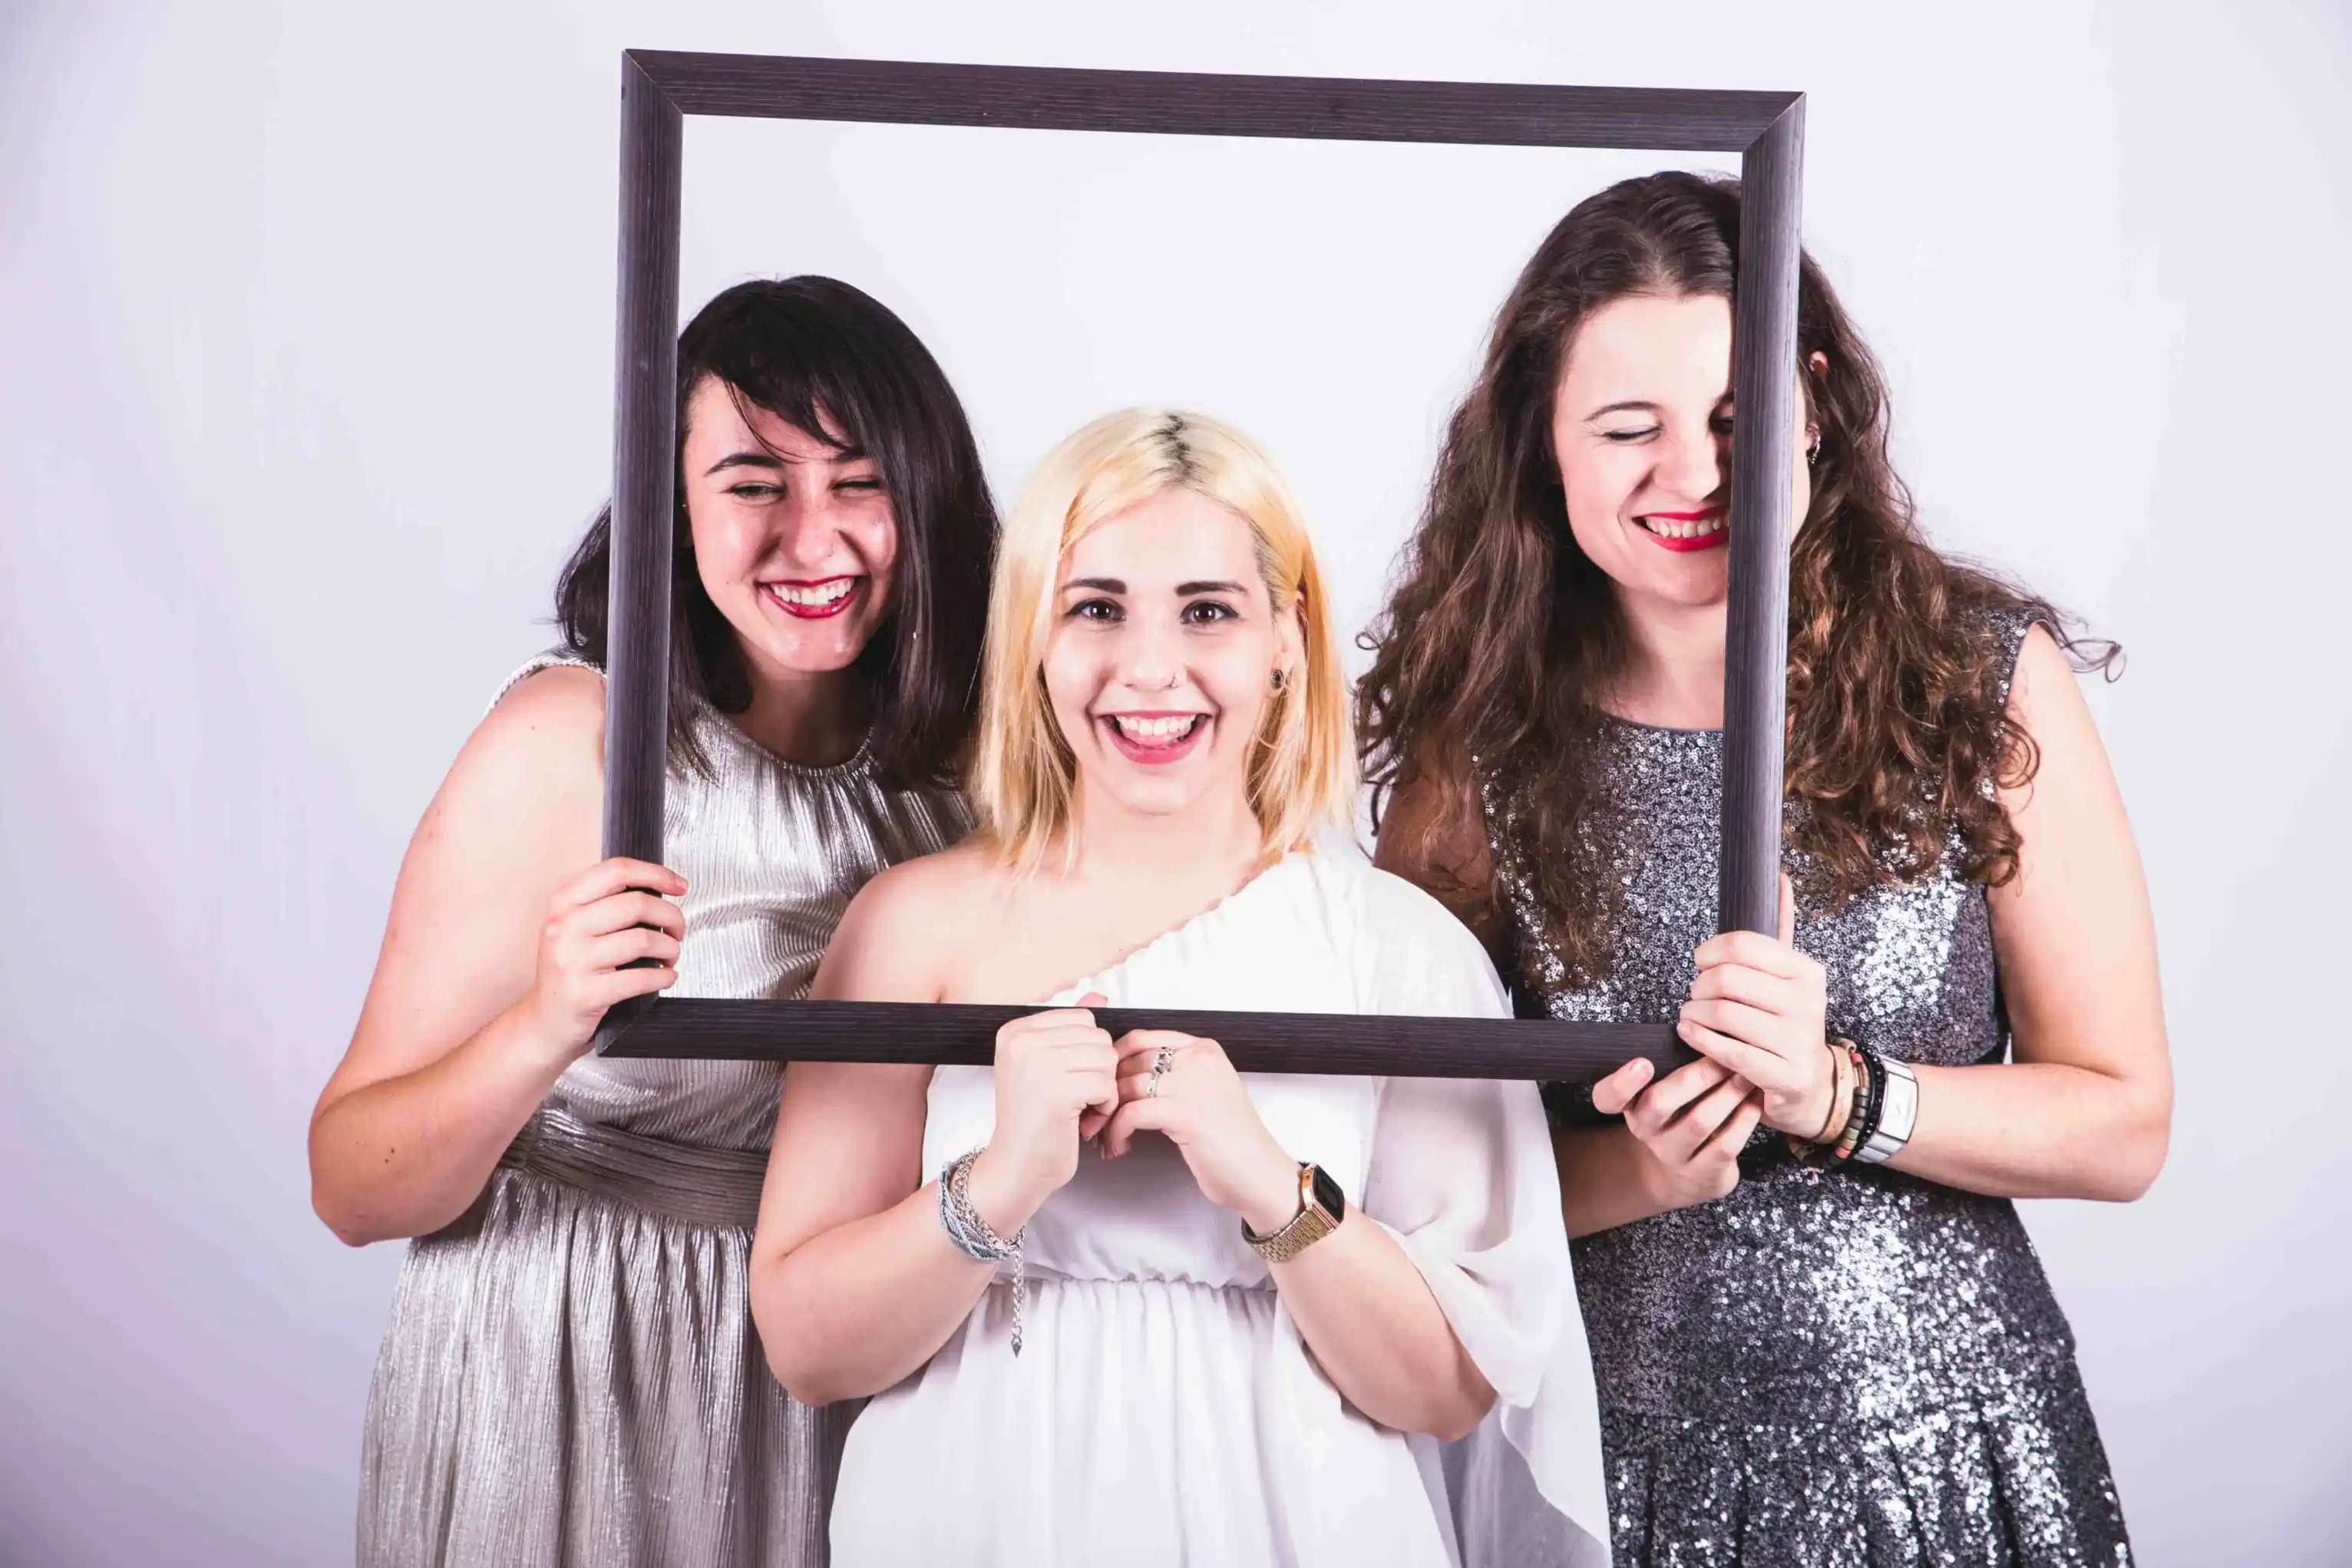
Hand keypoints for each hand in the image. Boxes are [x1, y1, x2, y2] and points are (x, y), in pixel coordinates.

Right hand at [519, 857, 685, 1063]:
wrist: (543, 1022)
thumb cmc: (568, 972)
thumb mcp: (574, 928)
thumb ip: (606, 904)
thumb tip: (660, 888)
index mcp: (562, 903)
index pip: (616, 870)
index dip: (656, 874)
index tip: (679, 885)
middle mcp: (563, 927)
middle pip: (637, 903)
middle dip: (672, 916)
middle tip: (678, 929)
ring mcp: (572, 960)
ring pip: (644, 939)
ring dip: (670, 948)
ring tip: (670, 956)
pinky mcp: (585, 993)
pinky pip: (642, 977)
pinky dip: (664, 976)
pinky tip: (666, 977)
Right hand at [965, 995, 1116, 1234]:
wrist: (1014, 1168)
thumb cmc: (1033, 1122)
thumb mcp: (1047, 1067)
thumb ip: (1071, 1030)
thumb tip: (1100, 996)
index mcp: (1015, 1030)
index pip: (1084, 1018)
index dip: (1086, 1054)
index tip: (1064, 1080)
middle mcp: (1021, 1041)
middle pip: (1098, 1037)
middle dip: (1097, 1072)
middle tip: (1073, 1100)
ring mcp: (1037, 1063)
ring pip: (1106, 1059)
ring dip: (1103, 1090)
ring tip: (1077, 1109)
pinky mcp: (1056, 1090)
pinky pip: (1107, 1084)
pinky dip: (1104, 1107)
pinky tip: (1081, 1122)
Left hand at [1099, 1031, 1299, 1235]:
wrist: (1260, 1174)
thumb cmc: (1233, 1141)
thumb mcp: (1207, 1092)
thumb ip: (1175, 1076)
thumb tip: (1124, 1076)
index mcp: (1204, 1050)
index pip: (1142, 1038)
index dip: (1113, 1061)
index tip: (1101, 1083)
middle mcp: (1199, 1059)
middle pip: (1129, 1063)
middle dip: (1104, 1091)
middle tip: (1095, 1115)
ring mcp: (1192, 1084)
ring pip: (1125, 1087)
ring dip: (1106, 1115)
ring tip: (1104, 1135)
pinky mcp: (1184, 1113)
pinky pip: (1131, 1114)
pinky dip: (1116, 1131)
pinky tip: (1119, 1146)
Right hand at [1589, 1054, 1763, 1209]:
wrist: (1687, 1172)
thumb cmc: (1680, 1115)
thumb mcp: (1664, 1091)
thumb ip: (1671, 1065)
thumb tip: (1700, 1023)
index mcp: (1630, 1105)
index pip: (1607, 1097)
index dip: (1621, 1082)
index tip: (1642, 1063)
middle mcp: (1645, 1131)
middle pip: (1660, 1103)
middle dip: (1696, 1076)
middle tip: (1723, 1057)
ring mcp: (1673, 1155)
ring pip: (1699, 1122)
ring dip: (1727, 1094)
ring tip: (1747, 1075)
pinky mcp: (1703, 1173)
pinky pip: (1725, 1145)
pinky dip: (1744, 1119)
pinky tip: (1755, 1101)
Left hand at [1677, 873, 1834, 1136]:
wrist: (1809, 1084)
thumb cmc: (1786, 1021)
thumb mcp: (1786, 975)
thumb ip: (1779, 927)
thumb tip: (1778, 876)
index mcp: (1807, 971)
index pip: (1743, 945)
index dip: (1710, 951)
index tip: (1701, 961)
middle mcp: (1807, 1003)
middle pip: (1727, 979)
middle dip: (1698, 986)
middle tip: (1694, 993)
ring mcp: (1798, 1041)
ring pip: (1722, 1014)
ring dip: (1693, 1013)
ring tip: (1691, 1014)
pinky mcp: (1783, 1075)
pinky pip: (1726, 1050)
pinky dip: (1698, 1038)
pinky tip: (1690, 1033)